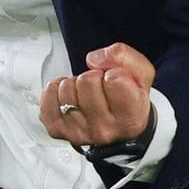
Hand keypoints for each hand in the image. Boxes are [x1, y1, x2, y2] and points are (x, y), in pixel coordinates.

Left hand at [40, 42, 155, 147]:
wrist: (117, 125)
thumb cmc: (129, 99)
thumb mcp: (140, 74)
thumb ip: (124, 56)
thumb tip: (94, 59)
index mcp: (129, 119)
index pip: (114, 80)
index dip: (114, 72)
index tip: (116, 81)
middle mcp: (104, 130)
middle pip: (86, 81)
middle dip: (93, 76)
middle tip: (101, 87)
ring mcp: (78, 132)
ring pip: (66, 87)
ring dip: (75, 84)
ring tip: (87, 94)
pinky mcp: (57, 129)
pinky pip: (48, 94)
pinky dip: (56, 89)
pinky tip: (71, 96)